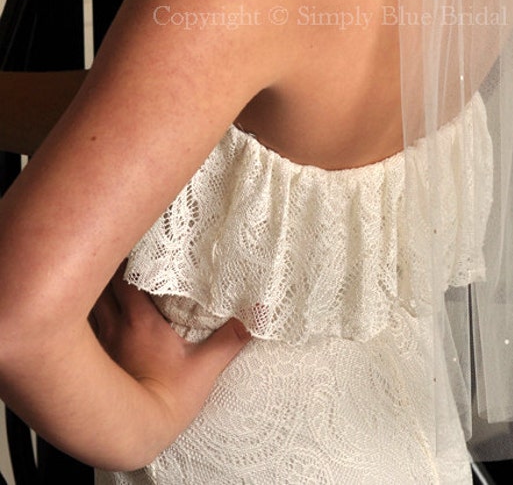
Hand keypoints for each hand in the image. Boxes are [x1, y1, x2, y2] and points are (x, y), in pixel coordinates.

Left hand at [91, 266, 250, 430]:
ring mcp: (103, 344)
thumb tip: (258, 315)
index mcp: (140, 321)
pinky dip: (90, 316)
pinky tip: (99, 315)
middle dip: (104, 268)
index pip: (123, 277)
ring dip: (94, 291)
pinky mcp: (95, 362)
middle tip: (118, 254)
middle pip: (98, 285)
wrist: (135, 433)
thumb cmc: (168, 400)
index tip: (135, 244)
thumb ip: (230, 339)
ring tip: (104, 278)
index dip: (125, 258)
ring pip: (89, 306)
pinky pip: (89, 328)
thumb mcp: (205, 367)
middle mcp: (116, 327)